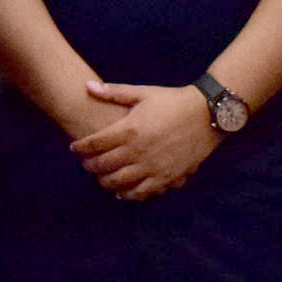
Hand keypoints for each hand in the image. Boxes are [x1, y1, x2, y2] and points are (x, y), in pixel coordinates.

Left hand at [73, 82, 220, 200]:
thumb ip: (114, 92)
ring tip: (100, 178)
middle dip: (89, 165)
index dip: (81, 147)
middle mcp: (138, 150)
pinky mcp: (167, 177)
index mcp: (129, 129)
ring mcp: (153, 166)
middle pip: (103, 165)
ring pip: (119, 182)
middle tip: (85, 164)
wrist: (207, 114)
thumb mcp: (142, 93)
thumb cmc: (172, 101)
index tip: (74, 148)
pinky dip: (128, 194)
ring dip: (105, 182)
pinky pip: (142, 192)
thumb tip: (87, 86)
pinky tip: (121, 192)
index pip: (94, 143)